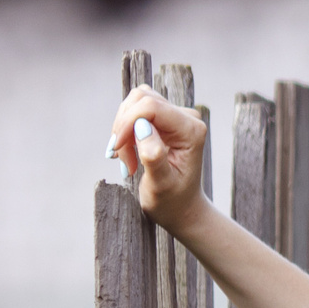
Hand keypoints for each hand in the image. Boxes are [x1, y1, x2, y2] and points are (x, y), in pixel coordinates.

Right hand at [105, 84, 210, 230]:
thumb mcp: (161, 185)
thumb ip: (153, 156)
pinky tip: (127, 152)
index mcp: (191, 130)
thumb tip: (142, 127)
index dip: (127, 123)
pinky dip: (125, 129)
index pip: (151, 107)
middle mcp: (187, 117)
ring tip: (126, 159)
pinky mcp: (164, 119)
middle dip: (124, 127)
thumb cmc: (173, 201)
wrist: (181, 208)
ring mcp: (176, 116)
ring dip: (123, 129)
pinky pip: (135, 110)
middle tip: (123, 159)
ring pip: (135, 102)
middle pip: (141, 99)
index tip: (117, 150)